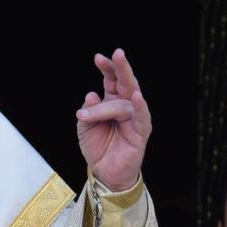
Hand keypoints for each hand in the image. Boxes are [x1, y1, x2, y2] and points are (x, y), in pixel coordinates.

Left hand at [77, 49, 151, 191]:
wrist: (105, 172)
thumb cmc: (97, 147)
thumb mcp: (85, 127)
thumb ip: (88, 110)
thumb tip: (92, 94)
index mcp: (112, 100)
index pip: (111, 79)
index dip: (107, 68)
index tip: (98, 58)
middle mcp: (125, 106)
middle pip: (125, 82)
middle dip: (121, 68)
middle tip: (118, 53)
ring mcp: (135, 117)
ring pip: (122, 104)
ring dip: (103, 109)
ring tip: (86, 117)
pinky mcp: (141, 131)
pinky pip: (142, 116)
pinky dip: (141, 106)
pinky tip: (137, 97)